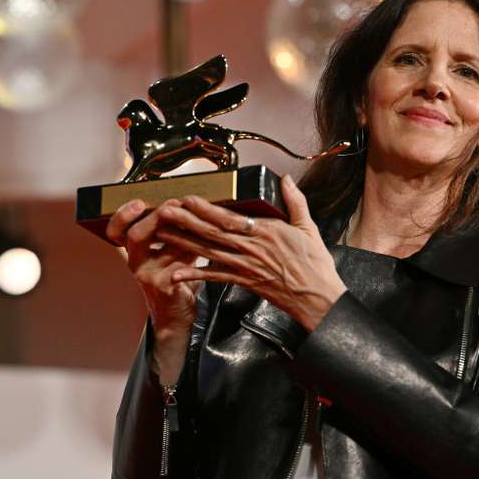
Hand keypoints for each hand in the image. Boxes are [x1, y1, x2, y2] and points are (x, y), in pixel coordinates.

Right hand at [106, 198, 199, 384]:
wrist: (174, 318)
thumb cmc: (175, 281)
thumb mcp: (170, 254)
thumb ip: (175, 234)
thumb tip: (191, 206)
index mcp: (134, 252)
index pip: (116, 231)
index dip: (122, 215)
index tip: (139, 202)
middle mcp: (136, 263)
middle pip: (135, 235)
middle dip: (156, 216)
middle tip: (175, 205)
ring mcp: (148, 275)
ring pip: (164, 245)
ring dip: (182, 230)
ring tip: (197, 217)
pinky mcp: (164, 286)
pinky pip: (179, 262)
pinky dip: (193, 249)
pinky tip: (205, 243)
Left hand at [154, 175, 345, 331]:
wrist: (316, 297)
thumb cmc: (314, 265)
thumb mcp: (309, 227)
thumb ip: (295, 202)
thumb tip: (286, 180)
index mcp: (265, 232)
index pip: (229, 218)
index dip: (206, 209)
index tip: (188, 199)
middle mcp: (250, 248)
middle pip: (212, 233)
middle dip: (185, 221)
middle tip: (164, 212)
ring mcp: (245, 266)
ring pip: (208, 252)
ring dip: (183, 243)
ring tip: (163, 234)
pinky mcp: (244, 282)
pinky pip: (215, 278)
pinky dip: (195, 276)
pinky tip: (177, 274)